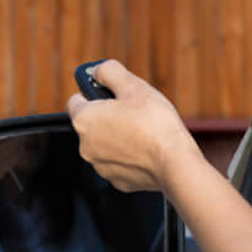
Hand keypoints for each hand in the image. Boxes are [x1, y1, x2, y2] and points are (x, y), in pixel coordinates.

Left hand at [66, 60, 203, 193]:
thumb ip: (109, 71)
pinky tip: (146, 148)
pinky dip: (129, 155)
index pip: (76, 100)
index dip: (93, 92)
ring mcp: (100, 166)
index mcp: (83, 120)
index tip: (110, 92)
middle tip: (133, 110)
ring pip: (105, 143)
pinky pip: (119, 161)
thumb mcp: (132, 84)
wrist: (175, 163)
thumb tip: (98, 71)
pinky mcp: (117, 180)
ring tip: (143, 129)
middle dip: (108, 115)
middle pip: (92, 123)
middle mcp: (85, 146)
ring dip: (118, 135)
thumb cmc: (154, 123)